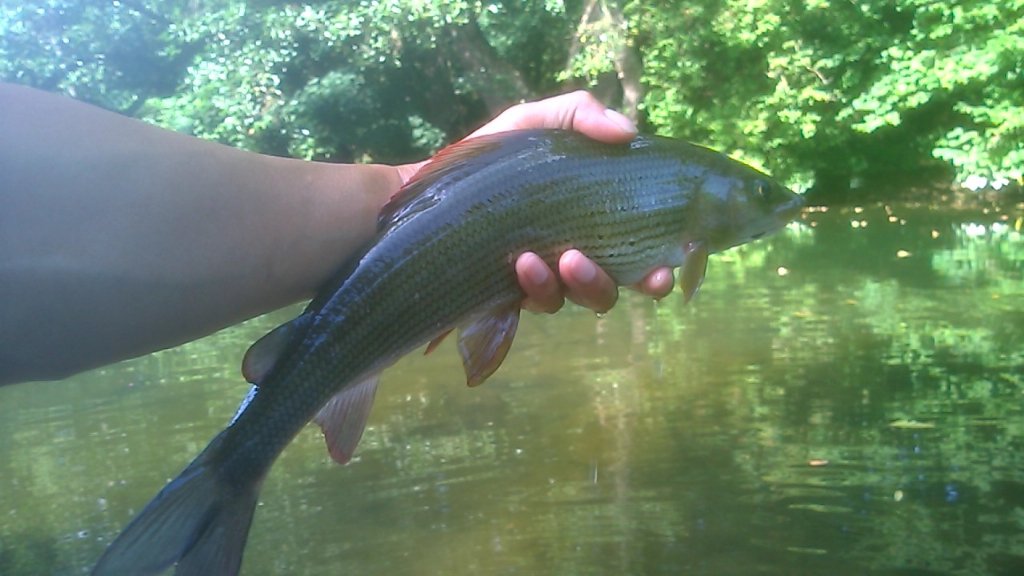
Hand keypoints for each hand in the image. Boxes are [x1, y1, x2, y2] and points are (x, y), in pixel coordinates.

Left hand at [396, 91, 673, 313]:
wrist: (426, 192)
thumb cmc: (487, 158)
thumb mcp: (533, 122)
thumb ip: (578, 114)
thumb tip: (628, 131)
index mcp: (590, 222)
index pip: (638, 252)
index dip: (659, 267)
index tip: (669, 267)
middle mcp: (572, 257)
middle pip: (616, 287)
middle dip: (633, 284)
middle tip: (644, 277)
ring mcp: (541, 281)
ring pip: (580, 299)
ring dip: (585, 283)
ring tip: (564, 258)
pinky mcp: (509, 297)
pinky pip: (536, 303)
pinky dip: (537, 286)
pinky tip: (524, 263)